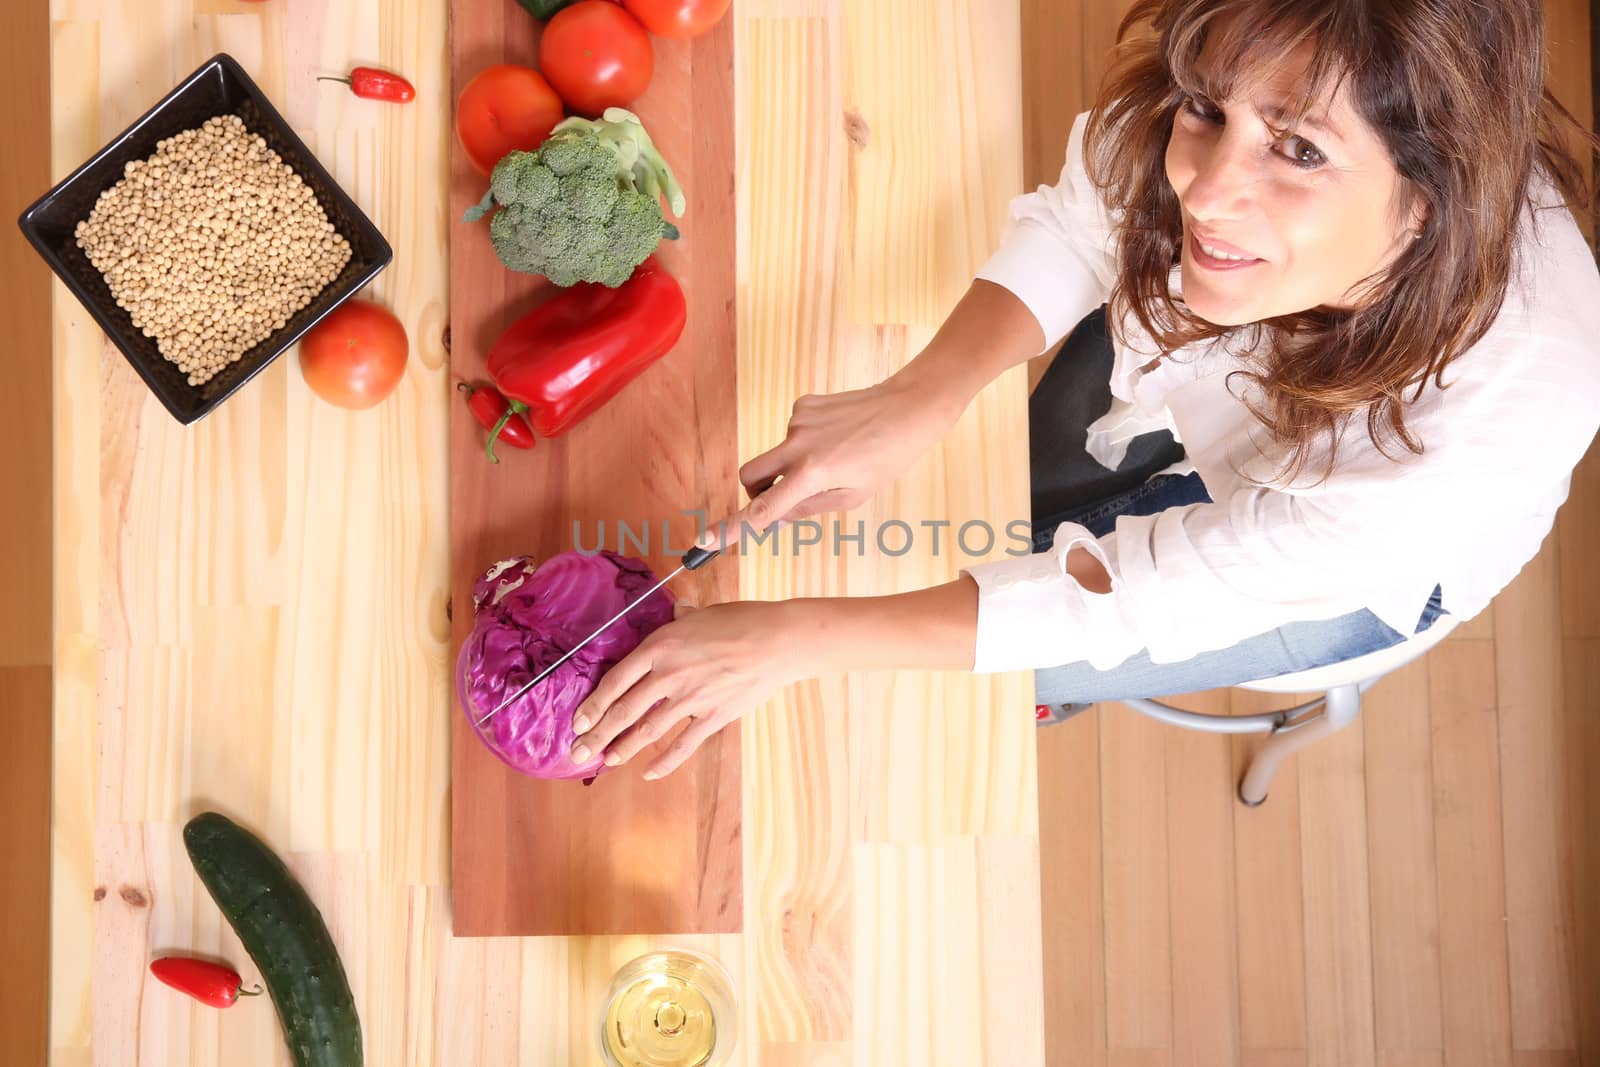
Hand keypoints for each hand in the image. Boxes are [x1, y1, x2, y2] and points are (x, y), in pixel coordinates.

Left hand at [568, 599, 812, 779]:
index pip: (616, 680)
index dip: (594, 704)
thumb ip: (681, 618)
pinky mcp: (713, 716)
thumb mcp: (700, 614)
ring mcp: (691, 699)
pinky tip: (648, 771)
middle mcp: (669, 675)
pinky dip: (665, 761)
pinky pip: (684, 744)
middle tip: (578, 753)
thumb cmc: (740, 621)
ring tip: (607, 761)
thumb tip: (676, 611)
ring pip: (648, 730)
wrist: (777, 641)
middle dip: (598, 735)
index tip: (577, 722)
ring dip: (624, 748)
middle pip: (624, 710)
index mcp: (660, 646)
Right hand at [696, 371, 963, 550]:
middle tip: (784, 497)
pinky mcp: (803, 404)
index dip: (731, 528)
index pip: (762, 509)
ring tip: (835, 458)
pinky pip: (791, 433)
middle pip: (749, 477)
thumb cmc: (887, 458)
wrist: (908, 408)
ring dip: (791, 464)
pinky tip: (836, 437)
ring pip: (774, 455)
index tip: (705, 542)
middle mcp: (798, 445)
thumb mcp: (853, 497)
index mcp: (813, 474)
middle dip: (756, 491)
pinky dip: (804, 442)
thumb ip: (808, 508)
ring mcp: (798, 421)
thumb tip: (775, 512)